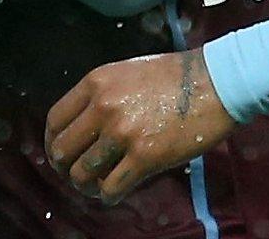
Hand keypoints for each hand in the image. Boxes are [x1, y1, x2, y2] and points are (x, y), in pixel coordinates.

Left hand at [46, 50, 236, 204]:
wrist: (216, 82)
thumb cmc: (174, 76)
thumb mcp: (125, 73)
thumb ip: (101, 95)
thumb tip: (83, 126)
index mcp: (95, 83)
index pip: (56, 120)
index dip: (52, 143)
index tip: (58, 154)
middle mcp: (103, 107)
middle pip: (63, 150)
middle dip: (64, 168)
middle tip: (74, 175)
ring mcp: (123, 132)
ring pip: (83, 172)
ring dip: (85, 185)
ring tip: (94, 187)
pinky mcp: (145, 156)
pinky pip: (112, 187)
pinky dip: (107, 196)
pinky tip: (113, 193)